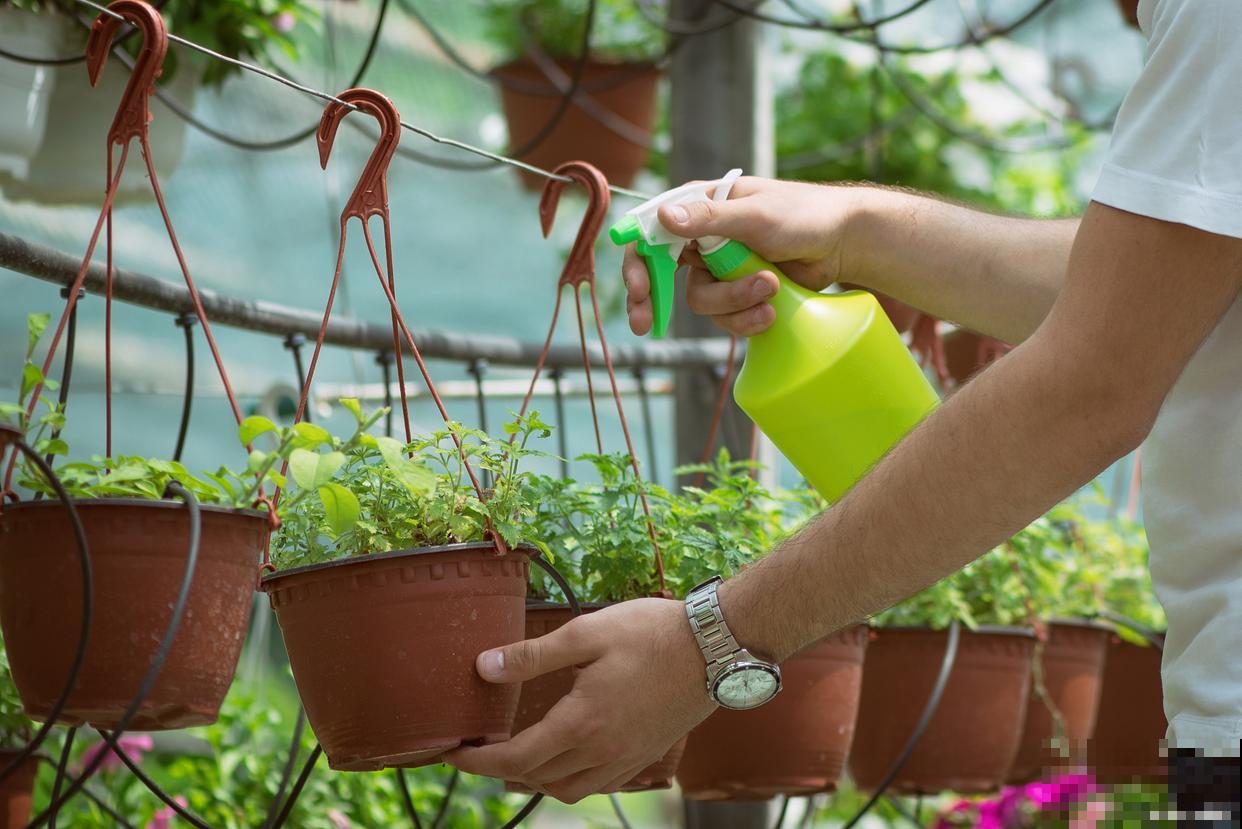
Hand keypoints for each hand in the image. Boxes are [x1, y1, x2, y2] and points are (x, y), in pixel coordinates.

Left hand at [444, 598, 714, 803]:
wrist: (717, 647)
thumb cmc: (652, 632)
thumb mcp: (587, 633)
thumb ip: (533, 655)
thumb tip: (483, 668)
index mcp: (583, 722)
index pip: (515, 758)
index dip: (478, 762)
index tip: (452, 754)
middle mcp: (603, 752)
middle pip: (537, 778)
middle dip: (499, 770)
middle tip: (476, 752)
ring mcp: (628, 759)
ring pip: (568, 790)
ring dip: (535, 780)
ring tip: (515, 758)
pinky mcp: (647, 756)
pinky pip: (598, 786)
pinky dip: (570, 782)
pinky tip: (566, 760)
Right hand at [623, 178, 870, 335]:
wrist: (843, 242)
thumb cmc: (803, 215)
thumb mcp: (756, 215)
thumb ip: (710, 219)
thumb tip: (664, 217)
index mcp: (700, 207)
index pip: (651, 233)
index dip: (637, 263)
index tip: (639, 291)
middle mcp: (703, 237)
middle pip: (661, 274)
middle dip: (655, 301)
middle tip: (644, 325)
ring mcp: (721, 267)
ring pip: (701, 300)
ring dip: (734, 301)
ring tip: (771, 288)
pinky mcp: (740, 292)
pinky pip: (726, 316)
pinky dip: (747, 318)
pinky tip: (772, 309)